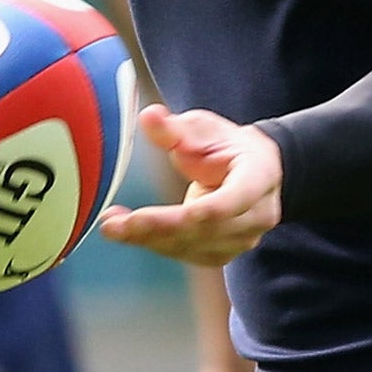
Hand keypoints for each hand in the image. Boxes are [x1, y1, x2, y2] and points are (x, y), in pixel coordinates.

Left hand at [98, 106, 281, 264]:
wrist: (252, 172)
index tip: (183, 213)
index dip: (209, 210)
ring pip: (193, 246)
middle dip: (159, 226)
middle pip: (206, 228)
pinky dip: (154, 244)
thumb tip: (149, 117)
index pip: (236, 199)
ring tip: (112, 226)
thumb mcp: (204, 128)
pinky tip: (129, 233)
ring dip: (149, 239)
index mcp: (259, 176)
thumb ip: (175, 128)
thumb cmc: (228, 147)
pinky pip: (185, 254)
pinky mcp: (222, 253)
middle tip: (117, 223)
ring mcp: (243, 240)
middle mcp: (257, 215)